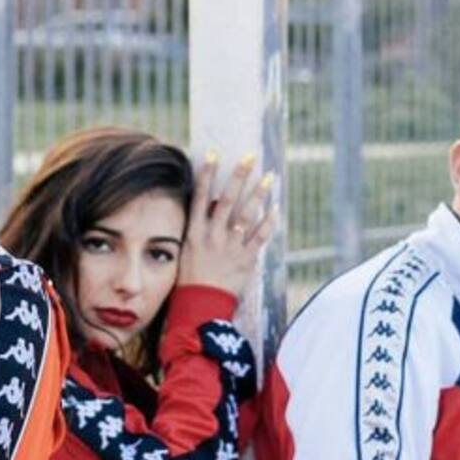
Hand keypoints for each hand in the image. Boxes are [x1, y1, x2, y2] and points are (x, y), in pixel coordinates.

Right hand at [176, 153, 274, 297]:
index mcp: (194, 232)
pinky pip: (261, 237)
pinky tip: (276, 208)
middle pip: (227, 199)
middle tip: (249, 156)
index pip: (200, 197)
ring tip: (269, 177)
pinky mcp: (245, 259)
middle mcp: (212, 235)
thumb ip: (196, 230)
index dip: (207, 174)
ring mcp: (230, 247)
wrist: (200, 306)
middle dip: (239, 176)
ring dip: (259, 194)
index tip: (214, 154)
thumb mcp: (184, 252)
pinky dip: (269, 222)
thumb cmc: (187, 281)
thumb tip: (206, 210)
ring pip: (247, 214)